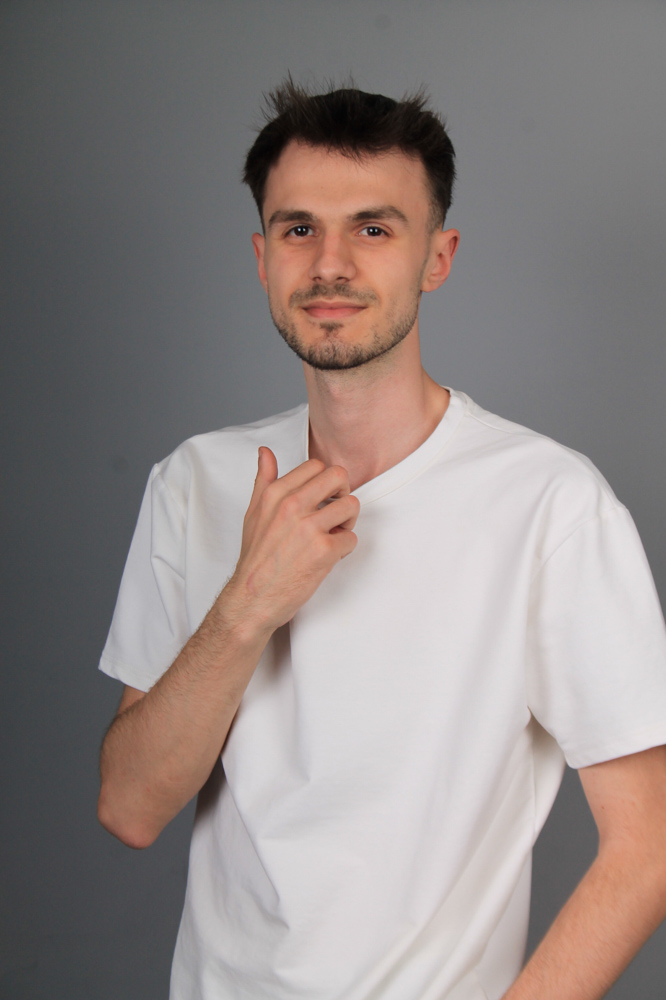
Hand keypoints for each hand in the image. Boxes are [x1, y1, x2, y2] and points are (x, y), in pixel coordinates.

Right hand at [224, 446, 359, 634]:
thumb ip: (264, 480)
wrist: (252, 598)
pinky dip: (344, 549)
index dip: (325, 481)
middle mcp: (292, 506)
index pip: (316, 465)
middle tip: (335, 510)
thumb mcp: (253, 513)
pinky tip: (329, 556)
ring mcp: (309, 528)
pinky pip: (351, 538)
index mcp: (276, 493)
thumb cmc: (255, 558)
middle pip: (339, 476)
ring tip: (333, 534)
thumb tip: (265, 452)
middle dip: (343, 492)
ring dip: (347, 521)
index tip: (323, 496)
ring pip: (351, 505)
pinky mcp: (324, 551)